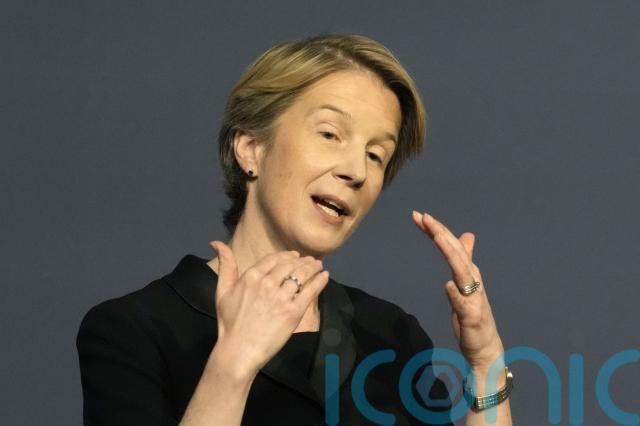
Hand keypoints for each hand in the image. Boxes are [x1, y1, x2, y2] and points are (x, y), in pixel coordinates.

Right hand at [209, 241, 328, 376]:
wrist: (239, 350)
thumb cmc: (229, 323)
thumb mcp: (222, 291)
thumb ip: (225, 265)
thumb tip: (216, 242)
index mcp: (251, 276)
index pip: (275, 258)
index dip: (287, 256)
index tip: (295, 256)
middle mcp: (267, 283)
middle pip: (290, 265)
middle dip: (302, 261)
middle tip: (310, 261)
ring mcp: (281, 298)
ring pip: (301, 275)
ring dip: (313, 267)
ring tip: (318, 266)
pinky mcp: (293, 312)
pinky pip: (310, 291)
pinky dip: (320, 281)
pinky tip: (324, 276)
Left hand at [411, 211, 503, 369]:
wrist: (485, 347)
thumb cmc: (472, 315)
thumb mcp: (465, 283)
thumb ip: (465, 259)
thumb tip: (466, 235)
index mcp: (468, 272)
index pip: (452, 246)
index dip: (437, 229)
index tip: (420, 215)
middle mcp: (472, 281)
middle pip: (456, 252)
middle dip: (440, 233)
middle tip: (424, 216)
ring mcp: (473, 298)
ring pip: (461, 272)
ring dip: (450, 253)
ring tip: (436, 237)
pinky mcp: (471, 317)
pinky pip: (463, 304)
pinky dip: (455, 294)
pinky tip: (447, 286)